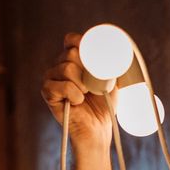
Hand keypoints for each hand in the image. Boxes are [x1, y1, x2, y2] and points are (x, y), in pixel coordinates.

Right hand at [40, 32, 116, 149]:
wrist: (98, 129)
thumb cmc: (104, 105)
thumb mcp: (113, 82)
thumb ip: (112, 66)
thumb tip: (121, 54)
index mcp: (73, 59)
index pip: (71, 39)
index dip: (80, 42)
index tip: (94, 54)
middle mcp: (60, 66)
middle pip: (70, 53)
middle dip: (87, 68)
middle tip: (93, 84)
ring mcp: (51, 78)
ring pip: (66, 68)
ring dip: (82, 83)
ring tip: (86, 94)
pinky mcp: (47, 92)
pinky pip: (60, 86)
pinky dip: (73, 94)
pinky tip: (77, 101)